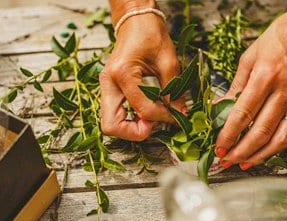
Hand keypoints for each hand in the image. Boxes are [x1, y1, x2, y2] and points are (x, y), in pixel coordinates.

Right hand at [99, 11, 183, 140]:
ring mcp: (106, 87)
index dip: (162, 118)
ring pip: (110, 123)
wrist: (136, 22)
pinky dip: (130, 119)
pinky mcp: (110, 89)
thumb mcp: (169, 61)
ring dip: (132, 127)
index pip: (142, 109)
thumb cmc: (151, 35)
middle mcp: (109, 83)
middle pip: (111, 125)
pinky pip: (115, 114)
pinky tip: (147, 113)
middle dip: (136, 132)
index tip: (177, 117)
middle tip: (156, 126)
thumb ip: (174, 90)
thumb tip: (180, 114)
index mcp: (123, 73)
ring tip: (153, 120)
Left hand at [213, 10, 286, 171]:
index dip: (229, 134)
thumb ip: (236, 85)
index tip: (218, 147)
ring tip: (246, 164)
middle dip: (241, 150)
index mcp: (265, 77)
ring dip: (264, 155)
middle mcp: (284, 93)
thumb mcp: (250, 56)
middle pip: (261, 131)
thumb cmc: (278, 38)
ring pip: (282, 137)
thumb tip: (220, 108)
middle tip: (226, 161)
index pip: (243, 113)